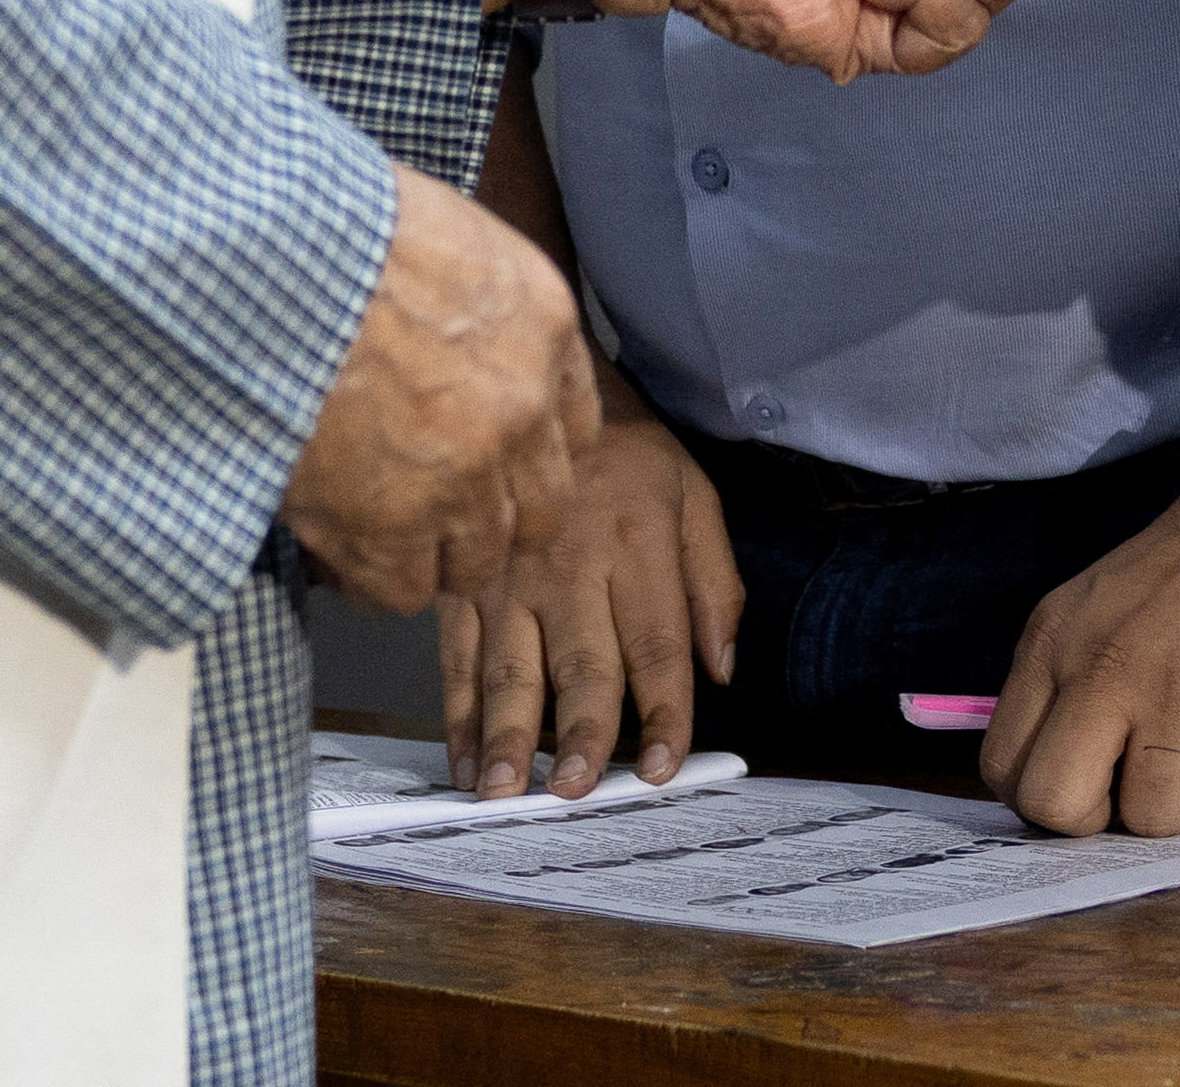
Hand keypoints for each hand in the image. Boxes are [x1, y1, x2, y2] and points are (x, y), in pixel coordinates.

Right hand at [283, 171, 590, 611]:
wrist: (267, 264)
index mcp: (544, 325)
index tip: (494, 457)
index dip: (530, 452)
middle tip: (442, 506)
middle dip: (496, 515)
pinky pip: (406, 591)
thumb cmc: (337, 227)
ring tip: (388, 532)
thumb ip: (477, 301)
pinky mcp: (390, 524)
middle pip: (541, 510)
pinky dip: (376, 581)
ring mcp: (463, 475)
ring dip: (439, 553)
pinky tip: (346, 554)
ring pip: (481, 561)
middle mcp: (522, 410)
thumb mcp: (447, 231)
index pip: (576, 428)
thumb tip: (458, 336)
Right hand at [438, 369, 743, 797]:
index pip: (657, 645)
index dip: (663, 712)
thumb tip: (722, 671)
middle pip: (581, 663)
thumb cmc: (627, 453)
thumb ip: (715, 583)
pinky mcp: (461, 583)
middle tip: (573, 790)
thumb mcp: (694, 495)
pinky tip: (462, 762)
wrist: (538, 389)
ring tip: (503, 791)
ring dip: (505, 734)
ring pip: (509, 667)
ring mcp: (508, 577)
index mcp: (637, 546)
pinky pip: (457, 656)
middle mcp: (572, 567)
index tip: (662, 770)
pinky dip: (457, 714)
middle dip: (578, 732)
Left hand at [981, 491, 1179, 835]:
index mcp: (1053, 643)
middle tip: (1138, 785)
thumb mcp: (1096, 609)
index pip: (1003, 767)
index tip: (1088, 782)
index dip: (1046, 797)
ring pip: (1153, 818)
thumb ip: (1068, 685)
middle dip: (1101, 822)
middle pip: (1057, 807)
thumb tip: (1068, 785)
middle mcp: (1102, 668)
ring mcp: (1176, 689)